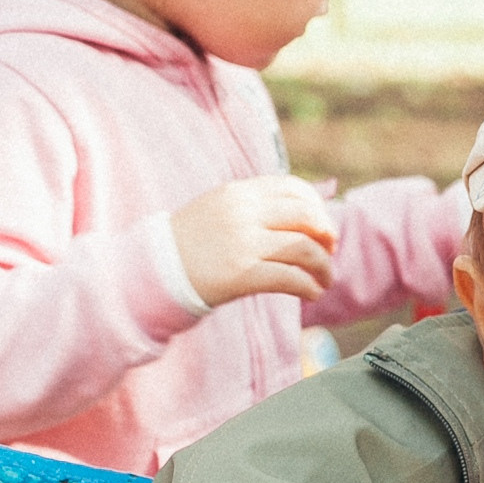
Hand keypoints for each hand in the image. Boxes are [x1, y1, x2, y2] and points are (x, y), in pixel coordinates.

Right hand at [171, 175, 337, 305]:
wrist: (154, 271)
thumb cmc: (191, 244)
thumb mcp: (220, 209)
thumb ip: (256, 206)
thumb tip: (310, 210)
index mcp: (238, 192)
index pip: (294, 188)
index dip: (318, 208)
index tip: (322, 229)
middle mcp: (243, 212)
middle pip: (307, 217)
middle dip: (327, 236)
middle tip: (329, 253)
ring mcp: (243, 243)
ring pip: (305, 249)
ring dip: (324, 267)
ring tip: (324, 280)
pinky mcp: (242, 274)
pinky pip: (292, 279)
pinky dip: (310, 287)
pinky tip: (312, 294)